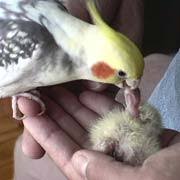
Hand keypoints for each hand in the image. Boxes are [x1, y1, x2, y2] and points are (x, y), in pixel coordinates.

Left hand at [18, 86, 179, 179]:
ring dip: (73, 103)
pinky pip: (109, 114)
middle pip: (73, 132)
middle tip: (41, 92)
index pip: (65, 153)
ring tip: (58, 86)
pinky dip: (97, 102)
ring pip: (89, 120)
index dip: (46, 133)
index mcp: (101, 176)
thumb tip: (78, 160)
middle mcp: (105, 157)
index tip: (30, 112)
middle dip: (57, 111)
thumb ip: (105, 175)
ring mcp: (117, 140)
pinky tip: (83, 90)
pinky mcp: (129, 129)